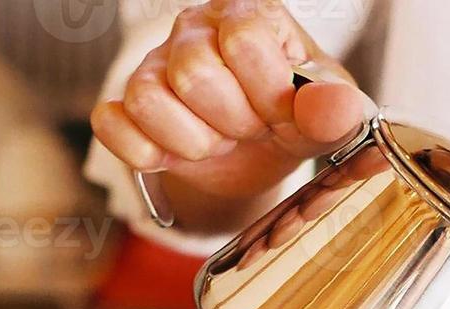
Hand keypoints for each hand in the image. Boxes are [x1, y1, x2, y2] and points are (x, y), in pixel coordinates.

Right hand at [91, 0, 366, 208]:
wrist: (264, 153)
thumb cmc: (297, 118)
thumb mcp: (329, 116)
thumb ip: (337, 110)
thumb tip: (333, 108)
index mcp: (248, 13)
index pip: (243, 41)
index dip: (267, 93)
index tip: (282, 111)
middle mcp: (194, 27)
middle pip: (194, 72)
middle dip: (233, 122)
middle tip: (250, 128)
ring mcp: (152, 64)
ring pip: (148, 99)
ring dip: (194, 141)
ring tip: (219, 138)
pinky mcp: (124, 105)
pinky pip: (112, 125)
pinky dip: (146, 153)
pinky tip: (177, 153)